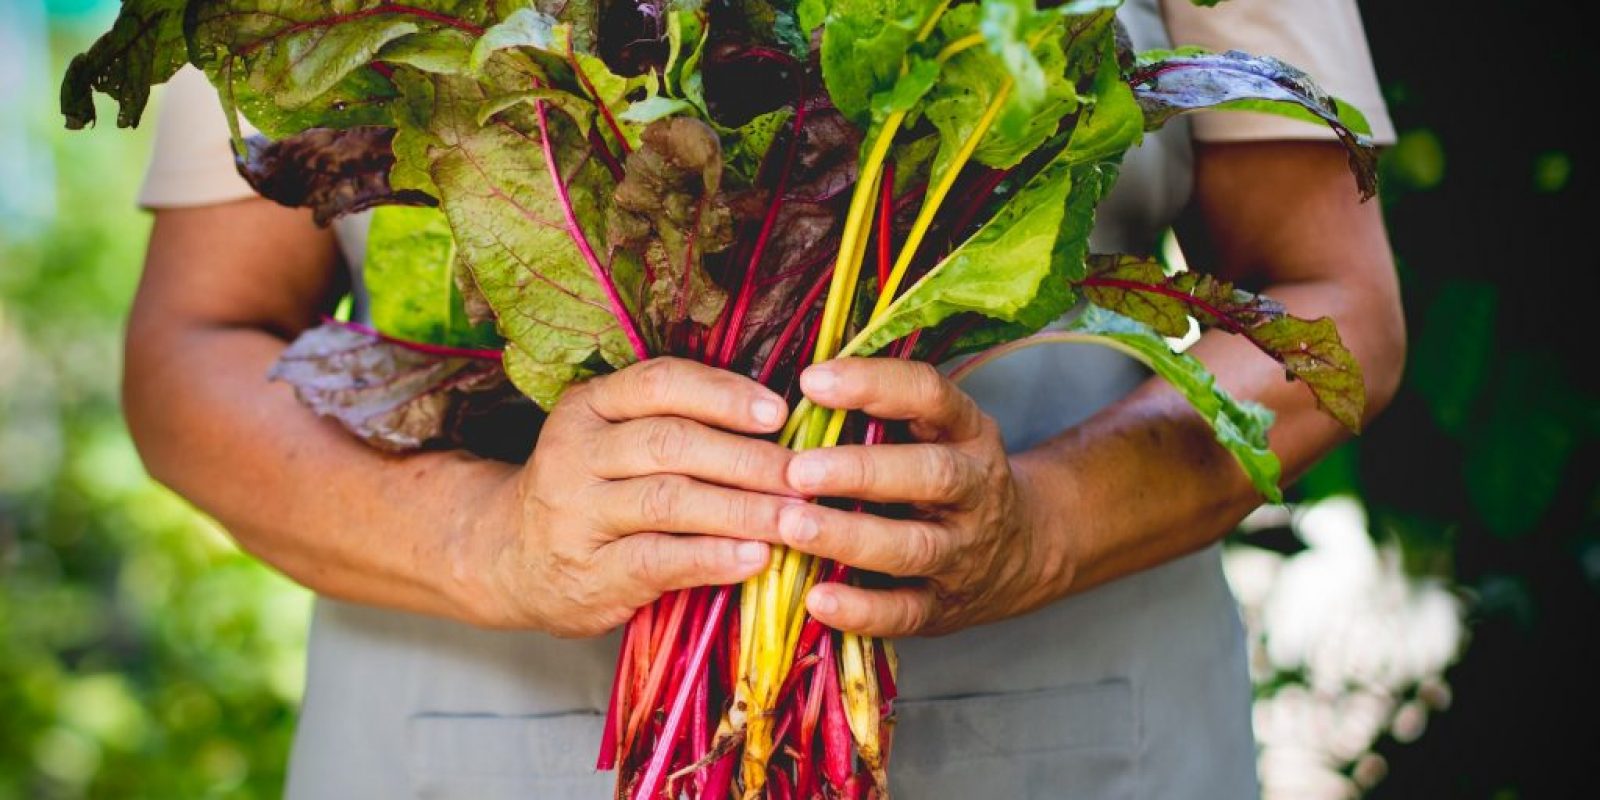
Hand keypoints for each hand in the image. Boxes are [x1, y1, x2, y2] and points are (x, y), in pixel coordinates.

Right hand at [463, 358, 797, 636]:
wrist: (506, 559)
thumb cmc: (590, 492)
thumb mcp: (612, 440)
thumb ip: (675, 423)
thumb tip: (781, 422)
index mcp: (588, 406)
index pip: (658, 383)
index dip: (722, 395)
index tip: (779, 412)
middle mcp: (575, 453)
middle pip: (671, 443)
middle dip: (748, 459)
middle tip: (807, 474)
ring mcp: (577, 515)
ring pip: (669, 501)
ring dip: (743, 509)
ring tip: (798, 518)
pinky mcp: (589, 573)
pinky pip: (659, 560)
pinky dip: (714, 558)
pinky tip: (756, 558)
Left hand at [777, 358, 1072, 636]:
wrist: (1024, 551)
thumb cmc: (950, 476)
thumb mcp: (937, 431)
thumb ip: (881, 412)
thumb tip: (795, 386)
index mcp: (968, 433)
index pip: (931, 395)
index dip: (875, 385)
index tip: (813, 381)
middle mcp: (974, 490)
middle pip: (931, 475)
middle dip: (862, 471)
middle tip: (797, 470)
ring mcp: (962, 553)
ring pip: (914, 547)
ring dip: (851, 537)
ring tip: (793, 526)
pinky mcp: (944, 607)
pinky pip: (905, 612)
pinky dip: (861, 610)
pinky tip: (816, 600)